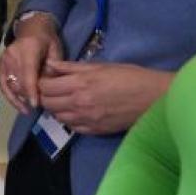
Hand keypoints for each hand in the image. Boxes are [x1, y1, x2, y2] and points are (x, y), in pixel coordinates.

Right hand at [0, 14, 61, 114]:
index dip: (31, 90)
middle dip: (26, 97)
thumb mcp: (56, 52)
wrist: (31, 28)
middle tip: (39, 109)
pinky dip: (9, 94)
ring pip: (8, 84)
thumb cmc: (47, 40)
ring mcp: (3, 59)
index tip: (35, 105)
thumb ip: (52, 69)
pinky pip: (2, 82)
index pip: (28, 73)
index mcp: (28, 49)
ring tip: (26, 110)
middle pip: (17, 81)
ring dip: (16, 99)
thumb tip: (47, 87)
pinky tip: (17, 103)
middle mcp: (12, 54)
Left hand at [38, 60, 171, 135]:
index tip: (44, 78)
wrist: (155, 98)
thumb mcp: (99, 66)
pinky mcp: (97, 130)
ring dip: (55, 108)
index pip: (45, 87)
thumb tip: (49, 64)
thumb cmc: (129, 76)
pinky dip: (68, 119)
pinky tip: (74, 111)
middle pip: (48, 103)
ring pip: (58, 117)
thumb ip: (71, 67)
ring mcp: (88, 119)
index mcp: (79, 84)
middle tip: (50, 89)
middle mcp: (80, 104)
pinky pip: (73, 127)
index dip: (40, 82)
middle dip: (44, 95)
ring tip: (62, 100)